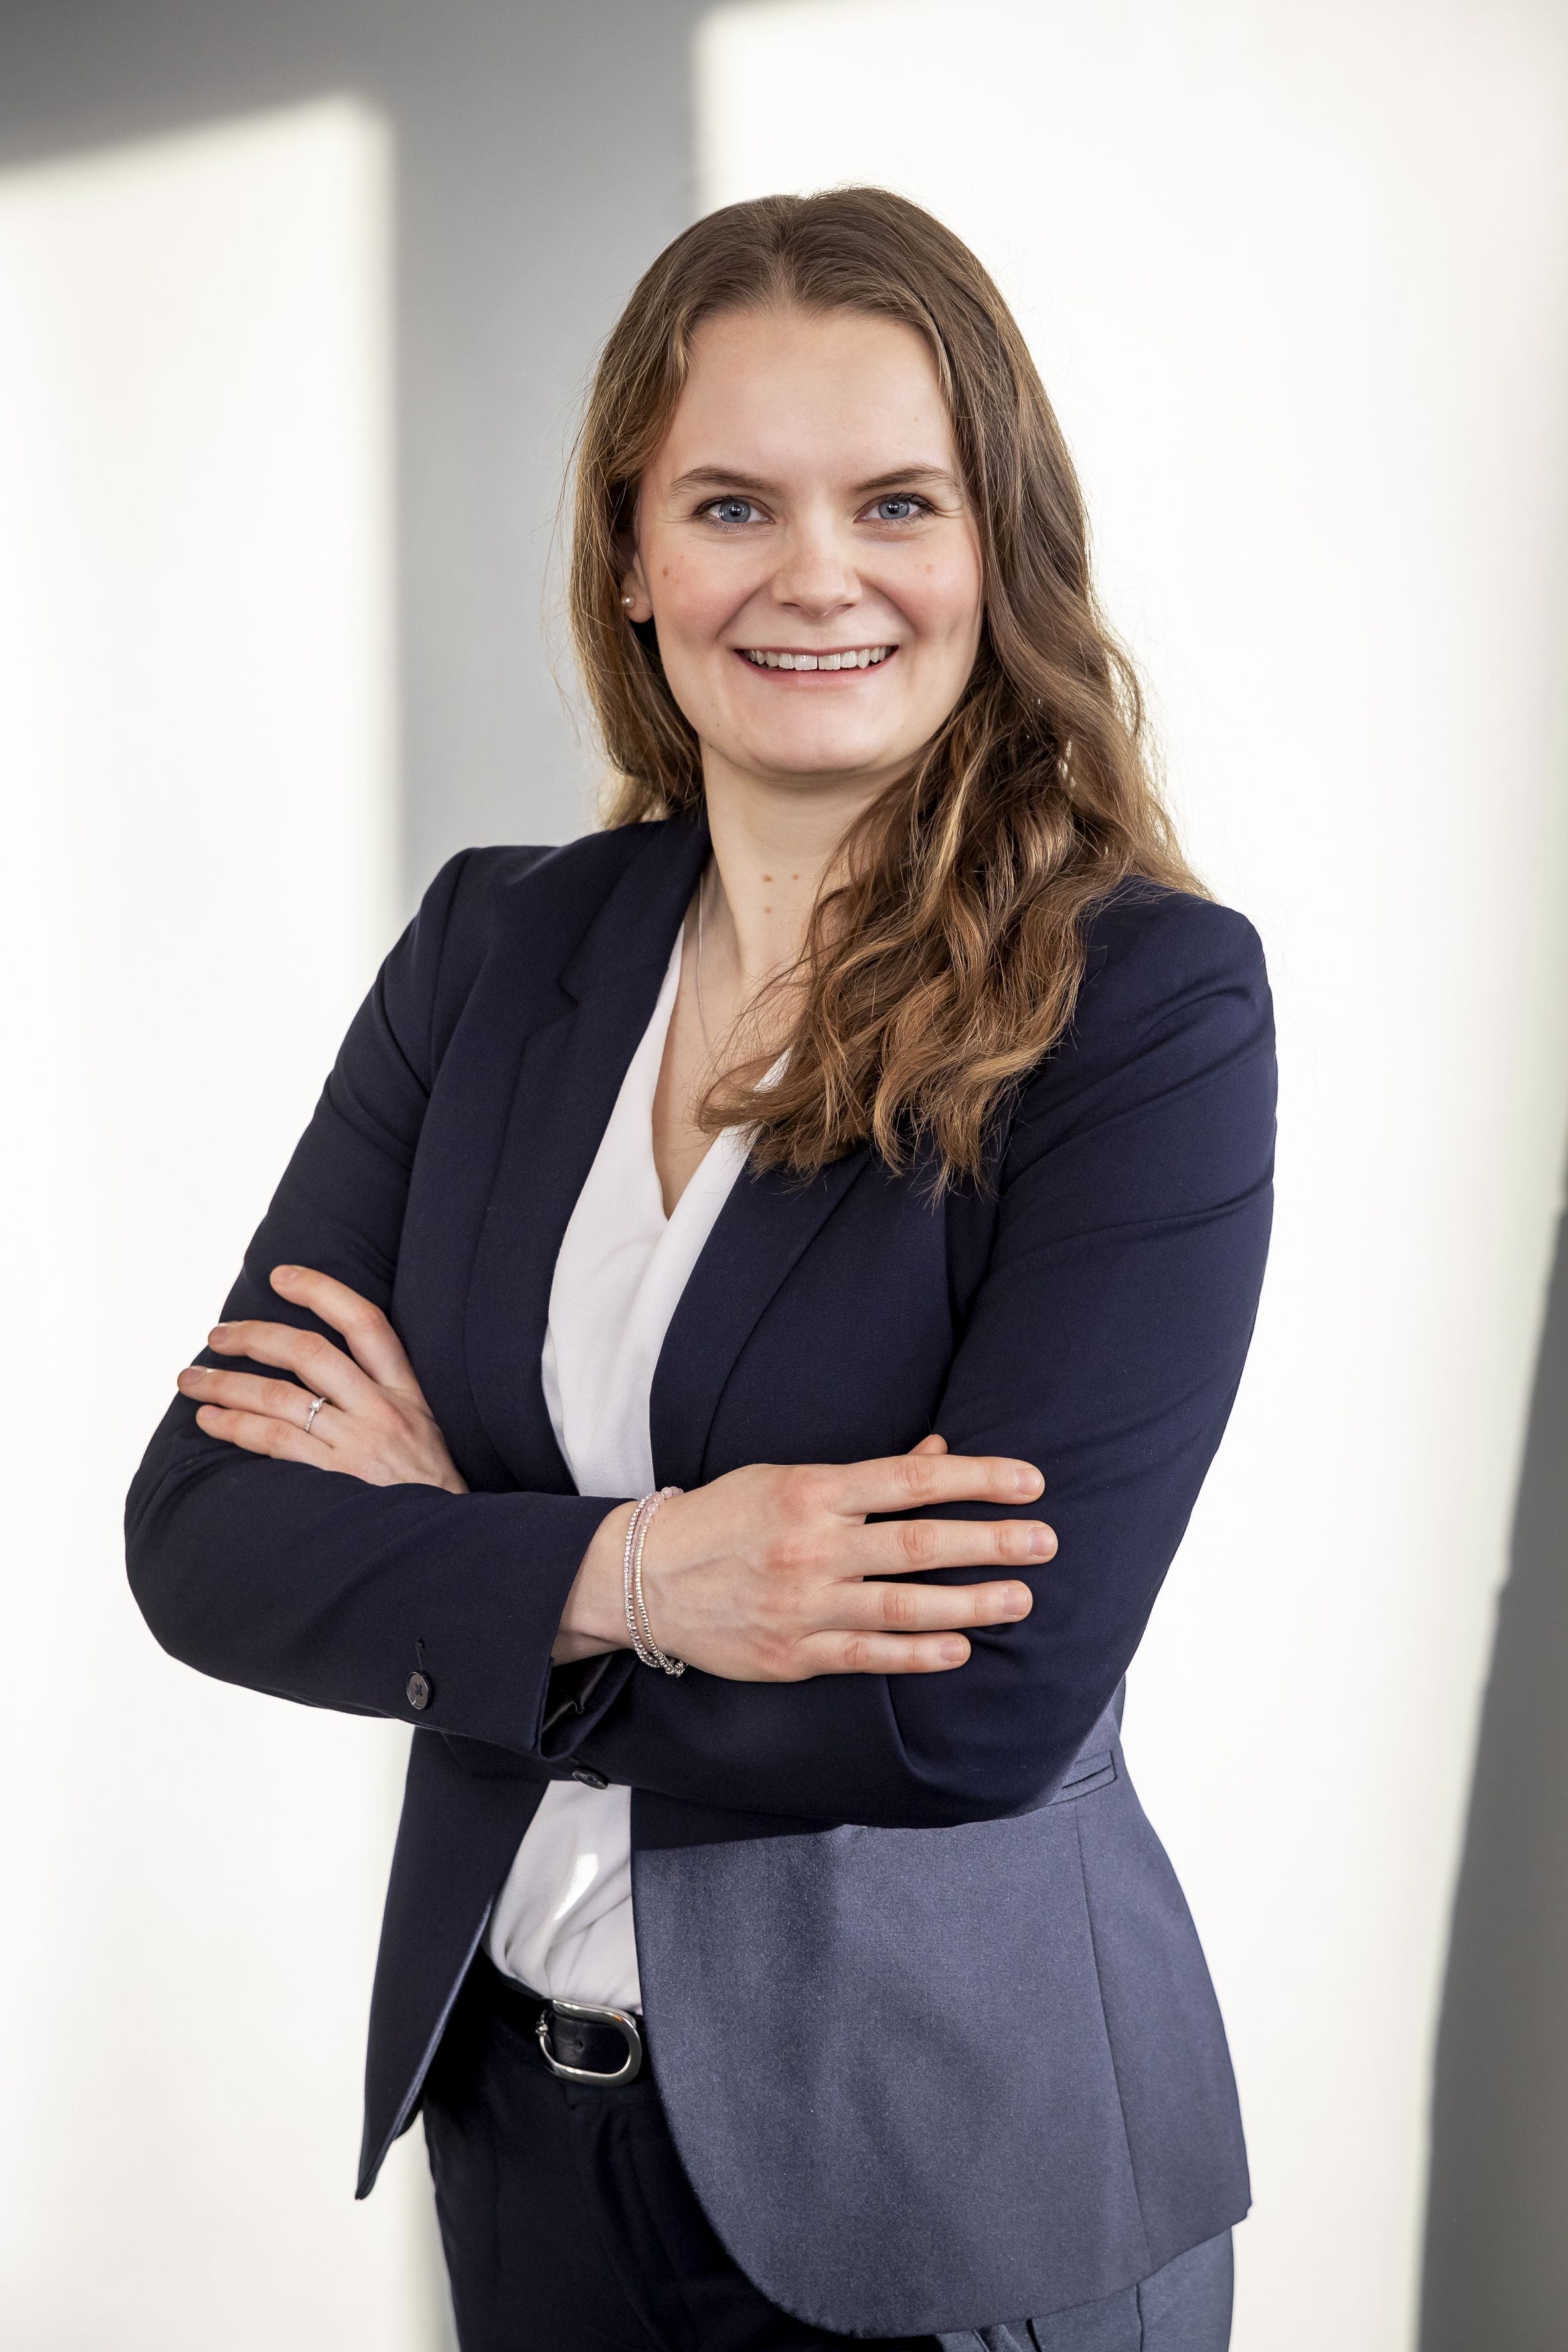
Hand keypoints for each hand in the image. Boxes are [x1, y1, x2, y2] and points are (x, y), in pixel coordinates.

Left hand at [176, 1266, 468, 1494]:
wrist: (449, 1548)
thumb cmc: (428, 1494)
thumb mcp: (426, 1433)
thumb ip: (384, 1400)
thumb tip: (320, 1373)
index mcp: (407, 1394)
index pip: (366, 1323)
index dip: (321, 1291)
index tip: (280, 1275)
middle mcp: (383, 1412)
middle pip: (311, 1352)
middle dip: (254, 1336)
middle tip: (217, 1336)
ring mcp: (359, 1446)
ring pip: (280, 1396)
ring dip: (227, 1384)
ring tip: (192, 1380)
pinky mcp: (336, 1480)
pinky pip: (274, 1442)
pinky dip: (235, 1426)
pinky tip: (210, 1421)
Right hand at [555, 1434, 1053, 1679]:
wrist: (643, 1579)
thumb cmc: (723, 1519)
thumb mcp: (785, 1479)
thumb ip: (863, 1477)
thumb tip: (935, 1453)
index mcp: (811, 1491)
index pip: (910, 1479)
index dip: (976, 1478)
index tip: (1030, 1480)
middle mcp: (812, 1546)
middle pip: (918, 1544)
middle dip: (990, 1542)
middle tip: (1047, 1541)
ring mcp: (804, 1605)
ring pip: (904, 1606)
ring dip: (970, 1603)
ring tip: (1022, 1598)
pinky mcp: (794, 1656)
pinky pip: (869, 1656)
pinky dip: (919, 1655)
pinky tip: (961, 1649)